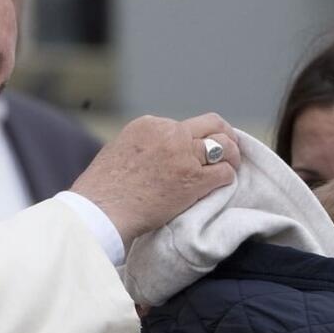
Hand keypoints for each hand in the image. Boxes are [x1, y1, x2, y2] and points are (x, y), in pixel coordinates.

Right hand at [71, 113, 241, 248]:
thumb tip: (155, 155)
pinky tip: (222, 186)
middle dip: (224, 134)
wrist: (102, 209)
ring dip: (231, 156)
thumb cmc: (103, 190)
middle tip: (228, 148)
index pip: (183, 125)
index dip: (192, 139)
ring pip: (224, 146)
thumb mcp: (119, 151)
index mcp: (149, 125)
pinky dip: (227, 178)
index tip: (193, 152)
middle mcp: (170, 134)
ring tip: (231, 167)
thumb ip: (143, 147)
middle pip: (211, 124)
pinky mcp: (194, 179)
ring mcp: (183, 155)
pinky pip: (224, 173)